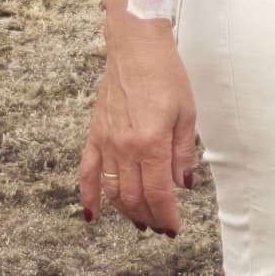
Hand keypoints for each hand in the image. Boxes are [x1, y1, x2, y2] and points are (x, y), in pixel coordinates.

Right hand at [76, 24, 197, 234]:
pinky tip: (92, 215)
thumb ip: (182, 153)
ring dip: (126, 212)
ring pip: (113, 191)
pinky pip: (87, 173)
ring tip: (140, 222)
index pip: (158, 193)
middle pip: (134, 197)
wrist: (135, 47)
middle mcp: (125, 148)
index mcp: (151, 143)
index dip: (167, 216)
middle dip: (149, 218)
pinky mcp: (94, 135)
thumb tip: (183, 185)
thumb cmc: (166, 75)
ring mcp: (106, 142)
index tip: (174, 228)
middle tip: (161, 228)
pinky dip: (88, 196)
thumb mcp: (187, 113)